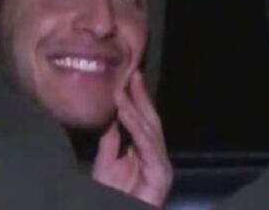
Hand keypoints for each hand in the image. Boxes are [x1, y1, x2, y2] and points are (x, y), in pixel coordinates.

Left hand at [92, 72, 172, 207]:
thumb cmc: (115, 193)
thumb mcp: (107, 161)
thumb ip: (111, 140)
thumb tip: (111, 116)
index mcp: (146, 151)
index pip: (142, 119)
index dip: (136, 98)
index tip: (127, 76)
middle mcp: (156, 155)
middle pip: (149, 120)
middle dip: (140, 96)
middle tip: (131, 73)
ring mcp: (161, 165)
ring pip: (149, 129)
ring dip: (134, 108)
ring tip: (121, 89)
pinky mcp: (160, 174)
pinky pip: (146, 145)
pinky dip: (135, 127)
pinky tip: (125, 112)